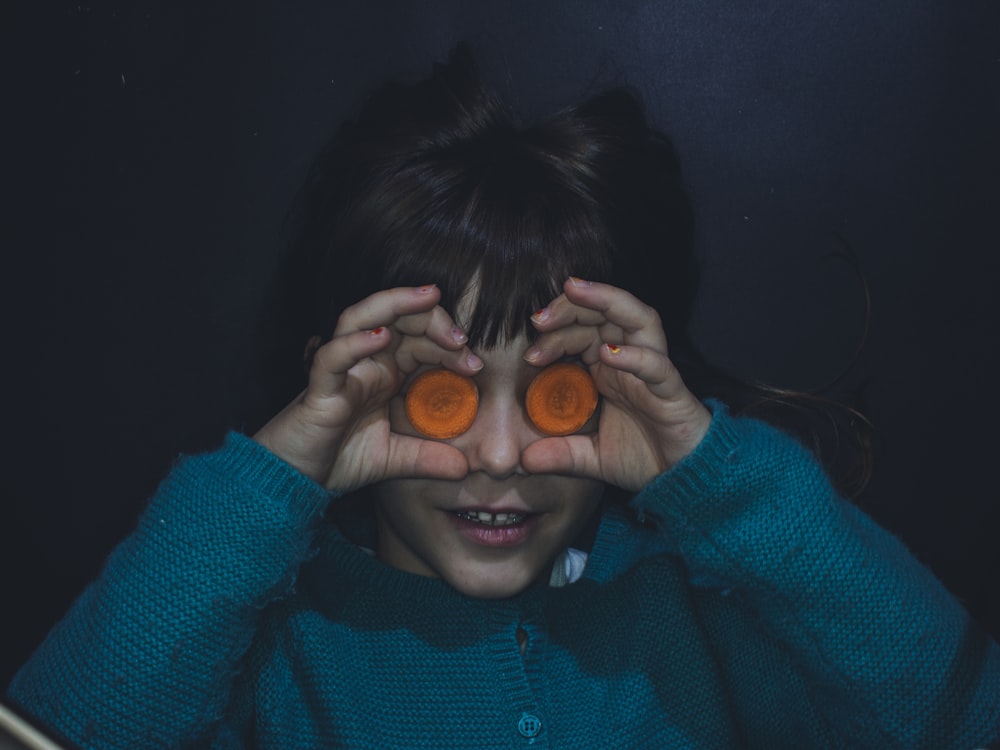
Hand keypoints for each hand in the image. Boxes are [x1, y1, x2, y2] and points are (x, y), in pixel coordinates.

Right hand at [253, 285, 481, 490]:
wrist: (293, 482)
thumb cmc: (335, 459)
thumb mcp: (393, 460)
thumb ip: (427, 458)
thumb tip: (466, 467)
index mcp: (383, 373)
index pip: (418, 340)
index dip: (448, 344)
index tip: (476, 365)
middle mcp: (363, 364)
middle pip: (396, 318)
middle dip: (432, 318)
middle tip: (462, 337)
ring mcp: (339, 372)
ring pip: (360, 318)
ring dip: (395, 304)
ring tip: (429, 299)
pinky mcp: (318, 389)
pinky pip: (332, 358)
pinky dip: (354, 343)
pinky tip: (380, 338)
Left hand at [520, 278, 711, 490]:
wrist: (684, 481)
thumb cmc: (644, 458)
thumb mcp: (592, 458)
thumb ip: (561, 454)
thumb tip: (524, 459)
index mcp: (609, 370)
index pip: (582, 331)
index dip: (555, 332)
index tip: (528, 353)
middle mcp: (631, 362)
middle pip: (605, 314)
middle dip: (571, 307)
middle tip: (539, 318)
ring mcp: (653, 372)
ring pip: (638, 320)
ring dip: (606, 301)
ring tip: (576, 292)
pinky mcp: (672, 392)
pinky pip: (657, 367)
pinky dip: (634, 356)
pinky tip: (609, 353)